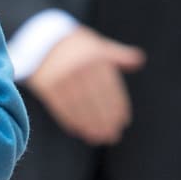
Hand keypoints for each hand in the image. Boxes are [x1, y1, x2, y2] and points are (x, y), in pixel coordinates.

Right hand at [28, 27, 144, 144]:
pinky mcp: (47, 86)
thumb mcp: (97, 46)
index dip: (117, 107)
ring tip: (98, 138)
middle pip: (96, 100)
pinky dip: (72, 121)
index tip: (122, 122)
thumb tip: (139, 60)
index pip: (110, 88)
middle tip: (112, 136)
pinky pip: (62, 107)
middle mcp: (80, 68)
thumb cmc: (75, 46)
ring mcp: (62, 77)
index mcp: (95, 58)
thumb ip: (118, 55)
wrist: (41, 41)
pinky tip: (80, 131)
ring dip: (90, 126)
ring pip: (80, 107)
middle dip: (106, 121)